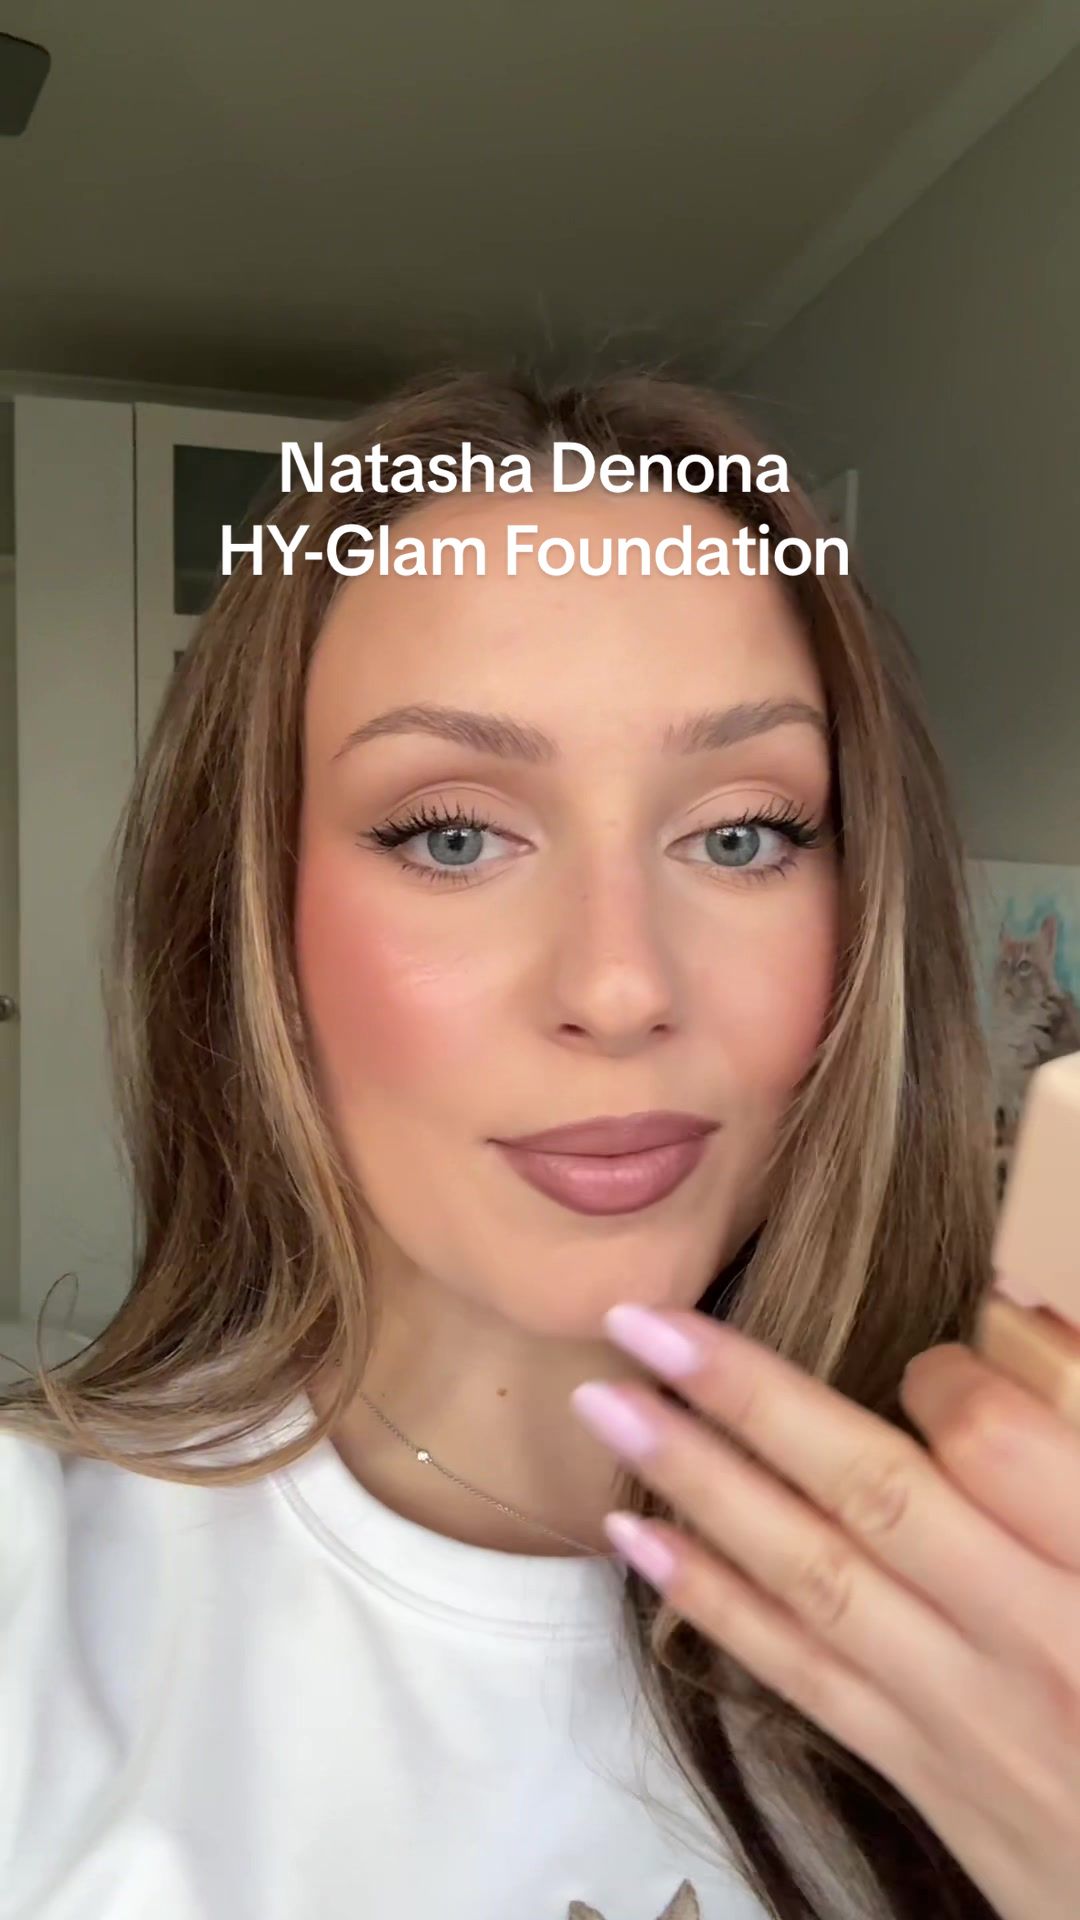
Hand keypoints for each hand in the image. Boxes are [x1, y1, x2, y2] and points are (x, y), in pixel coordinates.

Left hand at [569, 1303, 1079, 1919]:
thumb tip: (1012, 1319)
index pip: (994, 1440)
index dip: (937, 1374)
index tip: (919, 1351)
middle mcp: (1029, 1635)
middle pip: (867, 1494)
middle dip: (744, 1399)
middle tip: (640, 1323)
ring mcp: (963, 1711)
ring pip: (810, 1577)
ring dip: (696, 1484)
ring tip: (604, 1408)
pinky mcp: (920, 1768)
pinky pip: (800, 1674)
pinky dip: (712, 1603)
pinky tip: (636, 1541)